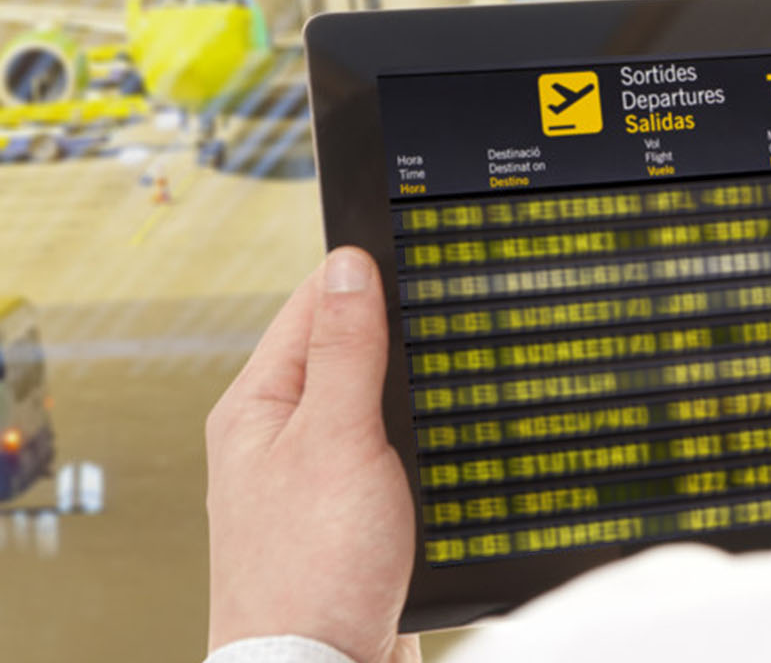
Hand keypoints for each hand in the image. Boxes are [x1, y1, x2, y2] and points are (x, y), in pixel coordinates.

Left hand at [206, 247, 418, 662]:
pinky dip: (426, 442)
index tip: (422, 252)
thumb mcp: (336, 440)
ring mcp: (320, 476)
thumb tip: (349, 268)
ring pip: (381, 403)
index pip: (314, 303)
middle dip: (403, 335)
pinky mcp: (357, 513)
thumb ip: (345, 351)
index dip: (368, 275)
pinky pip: (397, 452)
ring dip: (419, 394)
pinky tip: (454, 442)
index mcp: (258, 406)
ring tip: (458, 379)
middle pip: (352, 350)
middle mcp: (282, 436)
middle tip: (454, 317)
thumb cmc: (309, 573)